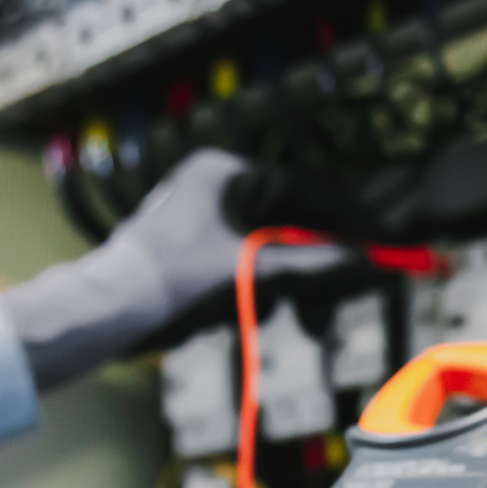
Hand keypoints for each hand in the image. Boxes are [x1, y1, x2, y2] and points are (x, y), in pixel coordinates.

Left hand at [2, 149, 360, 390]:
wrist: (114, 308)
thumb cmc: (175, 281)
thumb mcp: (251, 271)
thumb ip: (308, 263)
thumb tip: (359, 259)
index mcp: (225, 173)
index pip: (303, 189)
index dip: (343, 218)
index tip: (372, 241)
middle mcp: (214, 185)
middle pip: (289, 219)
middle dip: (315, 260)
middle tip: (343, 287)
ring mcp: (203, 215)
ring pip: (270, 244)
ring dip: (290, 280)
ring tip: (303, 314)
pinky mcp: (196, 246)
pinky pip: (248, 259)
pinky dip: (264, 284)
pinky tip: (264, 306)